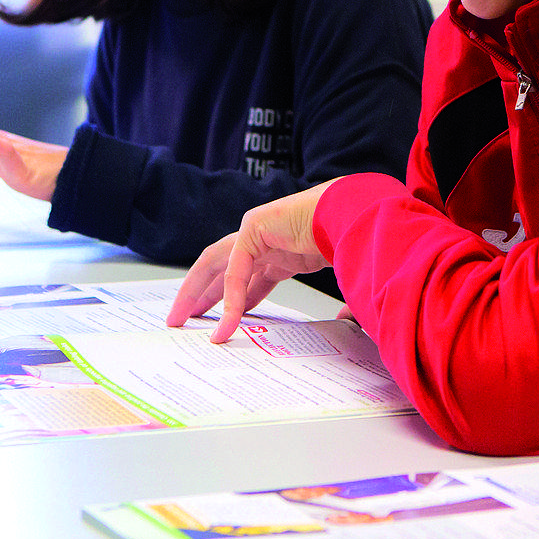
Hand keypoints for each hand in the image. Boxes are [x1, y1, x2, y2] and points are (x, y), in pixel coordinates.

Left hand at [165, 180, 340, 340]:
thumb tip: (346, 322)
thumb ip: (340, 304)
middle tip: (182, 318)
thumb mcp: (340, 280)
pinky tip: (227, 322)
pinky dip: (230, 297)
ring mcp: (257, 233)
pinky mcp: (254, 229)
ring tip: (181, 317)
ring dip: (197, 291)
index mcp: (281, 252)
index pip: (246, 278)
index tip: (220, 324)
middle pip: (220, 269)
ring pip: (216, 265)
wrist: (357, 214)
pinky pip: (236, 269)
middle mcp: (264, 242)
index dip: (231, 302)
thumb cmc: (354, 240)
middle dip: (200, 293)